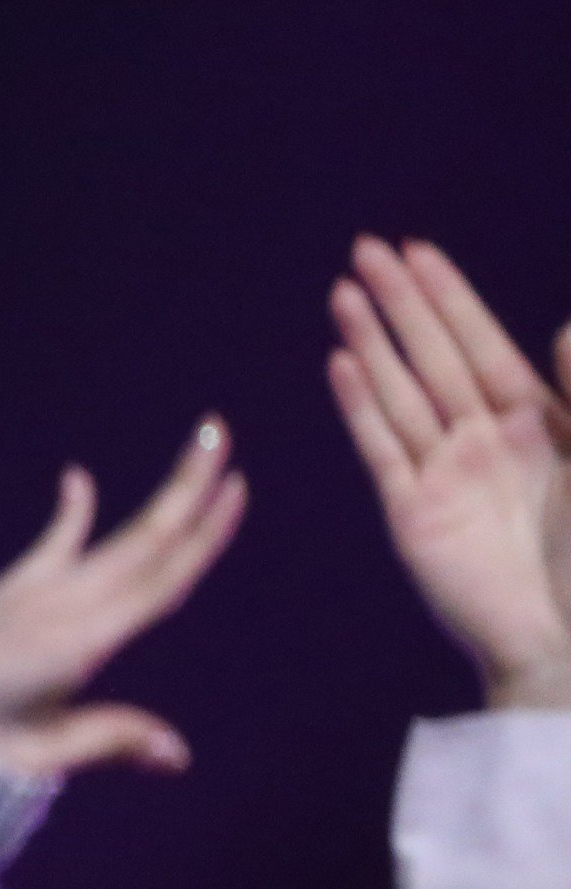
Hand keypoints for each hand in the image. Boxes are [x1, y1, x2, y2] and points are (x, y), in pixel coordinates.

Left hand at [0, 422, 247, 775]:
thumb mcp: (37, 753)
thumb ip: (108, 740)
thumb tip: (180, 755)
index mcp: (79, 644)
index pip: (159, 582)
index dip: (203, 537)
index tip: (236, 489)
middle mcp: (61, 605)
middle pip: (142, 542)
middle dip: (186, 491)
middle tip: (220, 435)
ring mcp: (32, 591)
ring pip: (110, 537)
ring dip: (153, 497)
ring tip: (189, 452)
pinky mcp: (8, 590)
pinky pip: (49, 545)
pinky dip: (69, 514)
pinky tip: (77, 476)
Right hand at [325, 236, 570, 711]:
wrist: (570, 639)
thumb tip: (562, 323)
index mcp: (540, 422)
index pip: (482, 344)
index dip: (449, 298)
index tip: (417, 251)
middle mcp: (486, 440)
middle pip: (432, 357)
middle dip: (400, 303)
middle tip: (364, 249)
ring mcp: (446, 475)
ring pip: (399, 392)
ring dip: (371, 342)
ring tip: (342, 292)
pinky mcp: (415, 515)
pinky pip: (382, 449)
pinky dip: (360, 406)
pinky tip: (341, 365)